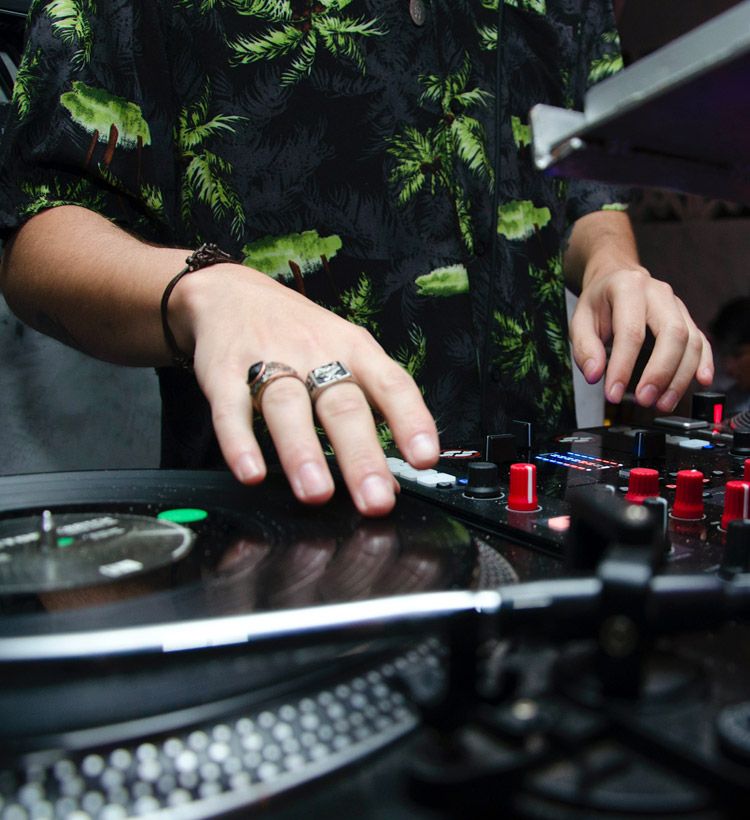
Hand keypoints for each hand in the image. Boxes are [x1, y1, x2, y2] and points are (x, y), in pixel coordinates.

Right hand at [170, 263, 439, 516]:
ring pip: (289, 407)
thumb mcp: (344, 355)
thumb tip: (395, 480)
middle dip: (361, 456)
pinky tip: (251, 472)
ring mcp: (269, 360)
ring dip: (303, 452)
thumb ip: (371, 412)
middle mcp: (316, 353)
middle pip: (343, 405)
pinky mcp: (224, 372)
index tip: (425, 458)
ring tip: (316, 493)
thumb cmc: (299, 333)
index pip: (392, 384)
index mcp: (355, 350)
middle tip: (376, 501)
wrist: (231, 292)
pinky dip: (240, 442)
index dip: (412, 420)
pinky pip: (232, 409)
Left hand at [569, 265, 713, 411]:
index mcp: (628, 287)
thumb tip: (594, 375)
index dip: (623, 367)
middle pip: (672, 334)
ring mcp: (677, 305)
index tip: (613, 394)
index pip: (631, 332)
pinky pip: (703, 341)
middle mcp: (658, 293)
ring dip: (680, 377)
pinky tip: (701, 381)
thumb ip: (584, 348)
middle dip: (660, 372)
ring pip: (691, 341)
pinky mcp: (687, 318)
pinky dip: (704, 363)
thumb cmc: (599, 302)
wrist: (617, 278)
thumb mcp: (579, 319)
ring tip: (662, 402)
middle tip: (644, 400)